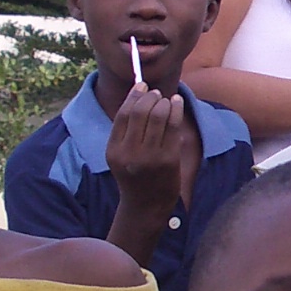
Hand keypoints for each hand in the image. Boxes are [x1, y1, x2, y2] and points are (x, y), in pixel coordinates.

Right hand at [105, 86, 188, 219]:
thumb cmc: (135, 175)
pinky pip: (174, 126)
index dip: (134, 96)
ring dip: (164, 102)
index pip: (123, 115)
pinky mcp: (169, 159)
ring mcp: (151, 157)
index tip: (142, 85)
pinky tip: (176, 104)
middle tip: (156, 93)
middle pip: (141, 112)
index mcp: (114, 151)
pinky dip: (176, 110)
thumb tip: (138, 94)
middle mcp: (130, 153)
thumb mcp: (120, 156)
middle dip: (150, 97)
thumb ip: (125, 130)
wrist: (147, 205)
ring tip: (167, 100)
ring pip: (159, 116)